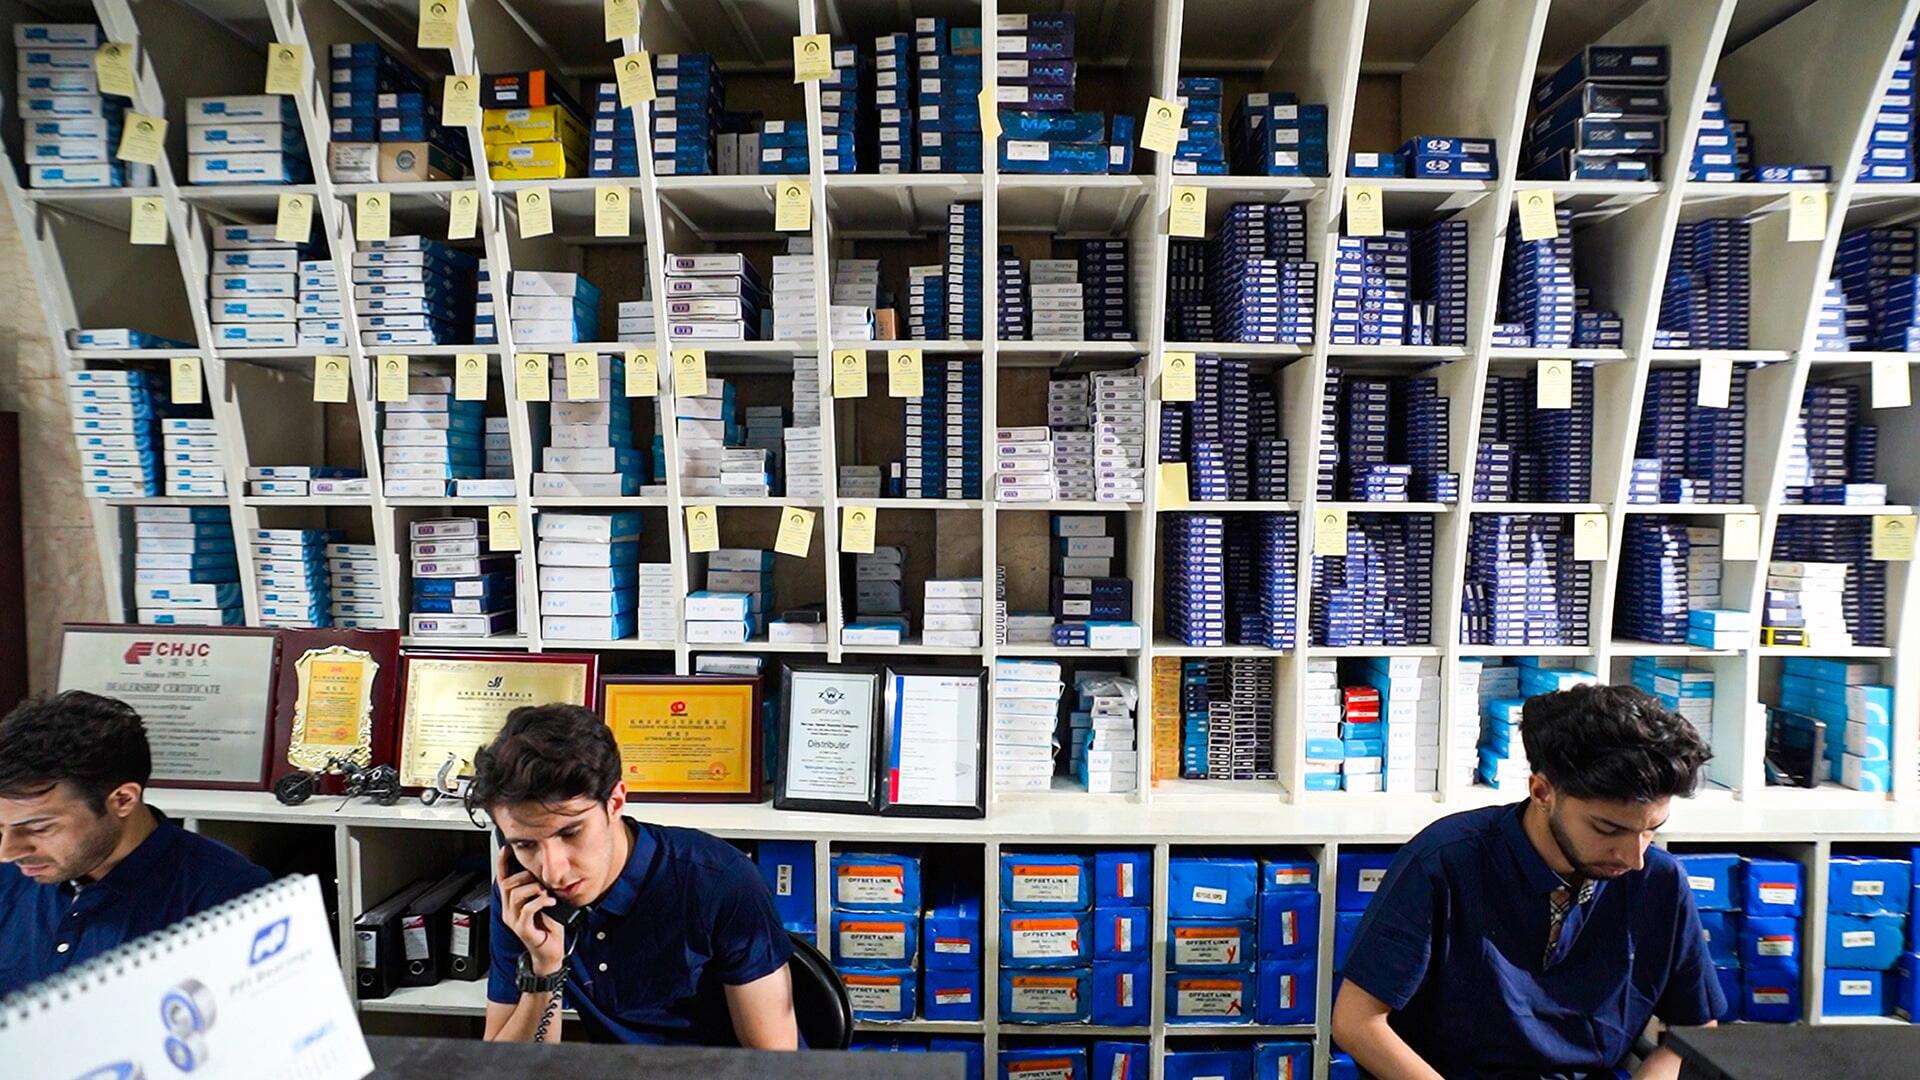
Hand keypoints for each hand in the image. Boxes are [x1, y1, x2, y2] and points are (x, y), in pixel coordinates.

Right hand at [496, 847, 565, 976]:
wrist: (549, 953)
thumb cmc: (547, 929)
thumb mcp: (542, 904)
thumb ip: (537, 890)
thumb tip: (539, 873)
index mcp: (511, 904)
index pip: (501, 880)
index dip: (502, 863)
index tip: (506, 849)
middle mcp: (509, 912)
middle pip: (507, 884)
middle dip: (525, 877)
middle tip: (540, 881)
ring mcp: (514, 921)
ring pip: (516, 895)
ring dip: (534, 889)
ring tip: (546, 893)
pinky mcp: (523, 930)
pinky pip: (527, 909)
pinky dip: (540, 902)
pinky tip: (550, 902)